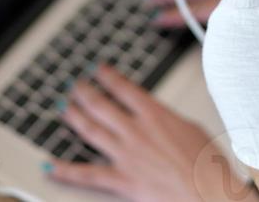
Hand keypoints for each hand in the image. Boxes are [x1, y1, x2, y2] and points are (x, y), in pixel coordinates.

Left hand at [42, 61, 254, 201]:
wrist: (208, 192)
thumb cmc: (206, 162)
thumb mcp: (189, 125)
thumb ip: (166, 117)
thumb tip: (156, 115)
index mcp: (154, 113)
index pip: (123, 87)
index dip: (107, 76)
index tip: (98, 69)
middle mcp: (135, 131)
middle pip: (101, 104)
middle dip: (84, 91)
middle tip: (74, 84)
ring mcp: (125, 155)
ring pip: (91, 131)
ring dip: (74, 117)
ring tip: (63, 107)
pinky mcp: (122, 181)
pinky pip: (88, 175)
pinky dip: (66, 171)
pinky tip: (50, 166)